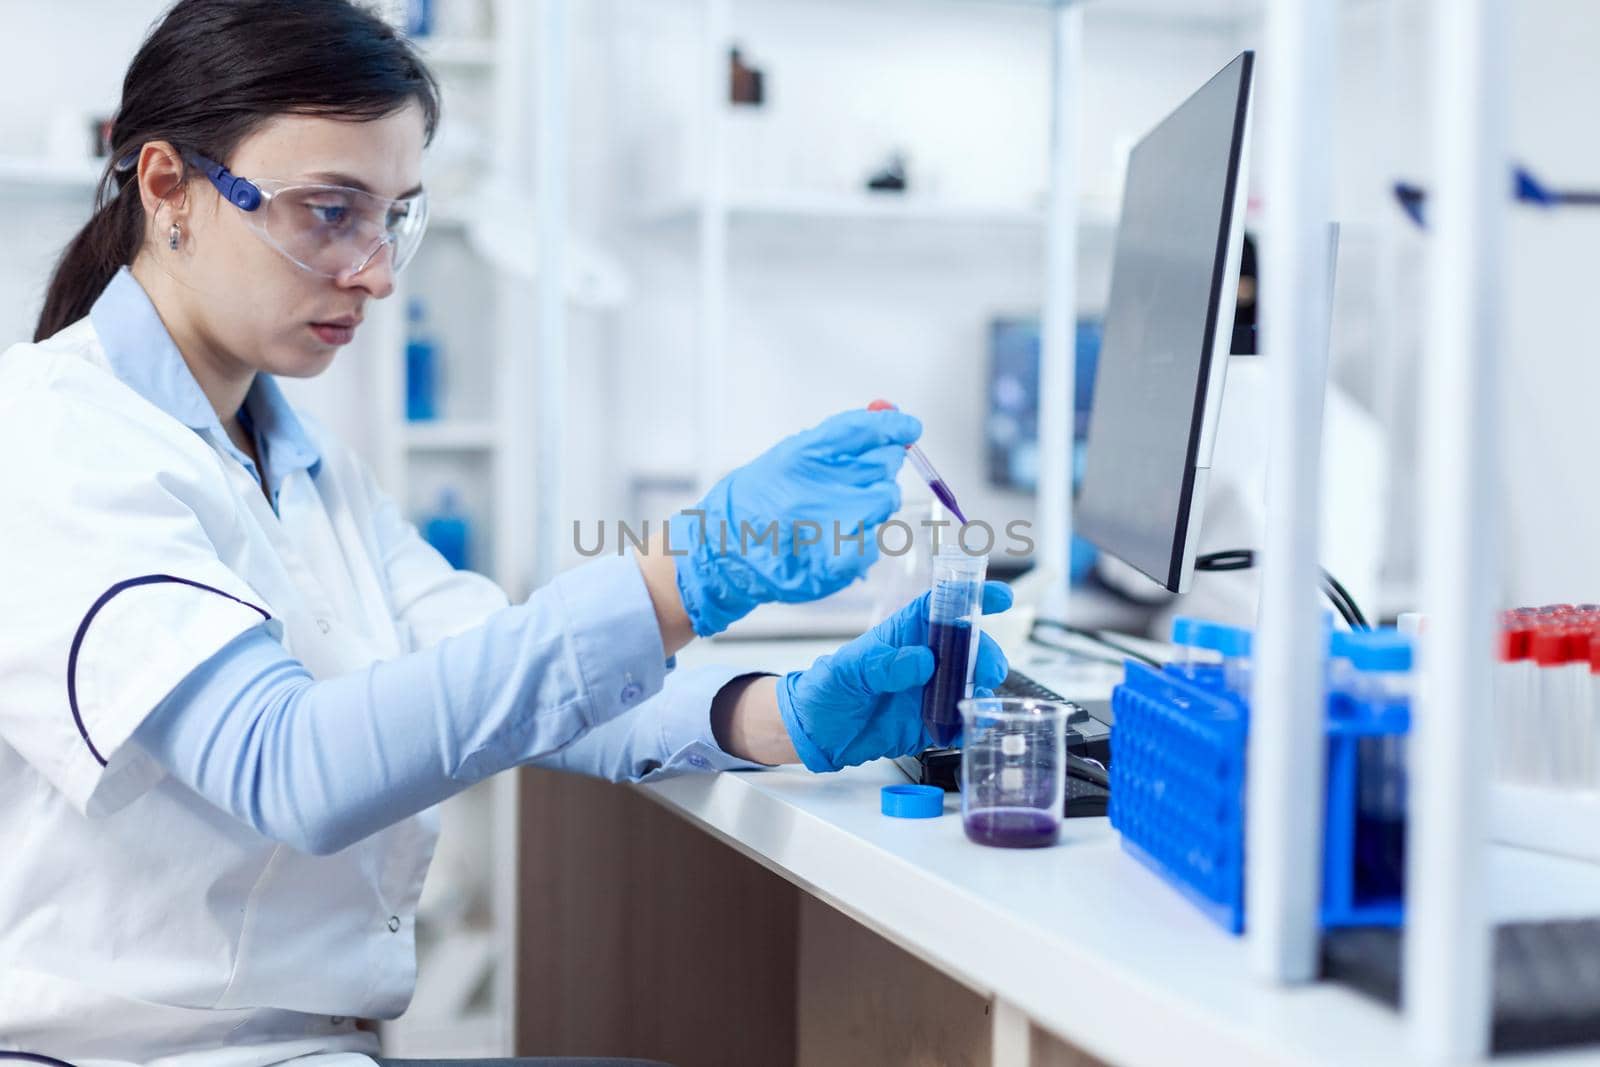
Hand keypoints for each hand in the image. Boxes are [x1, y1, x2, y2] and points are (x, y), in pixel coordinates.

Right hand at [670, 409, 921, 636]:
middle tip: (860, 478)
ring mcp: (827, 528)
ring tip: (843, 512)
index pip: (862, 430)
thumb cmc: (758, 501)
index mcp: (801, 456)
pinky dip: (864, 539)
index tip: (909, 428)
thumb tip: (887, 417)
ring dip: (874, 504)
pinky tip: (841, 539)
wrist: (723, 551)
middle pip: (883, 466)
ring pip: (885, 501)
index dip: (892, 427)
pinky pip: (874, 542)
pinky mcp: (835, 563)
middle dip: (881, 468)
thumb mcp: (790, 457)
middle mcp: (816, 489)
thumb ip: (838, 440)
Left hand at [776, 580, 1012, 771]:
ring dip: (981, 690)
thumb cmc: (825, 690)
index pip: (942, 608)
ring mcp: (928, 693)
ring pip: (969, 685)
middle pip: (966, 649)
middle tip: (988, 670)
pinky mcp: (928, 724)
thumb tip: (922, 660)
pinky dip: (969, 726)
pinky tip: (968, 728)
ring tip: (979, 701)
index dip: (972, 598)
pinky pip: (958, 723)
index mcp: (903, 637)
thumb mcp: (847, 671)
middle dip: (984, 655)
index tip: (1000, 596)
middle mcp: (922, 662)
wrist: (814, 734)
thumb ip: (882, 665)